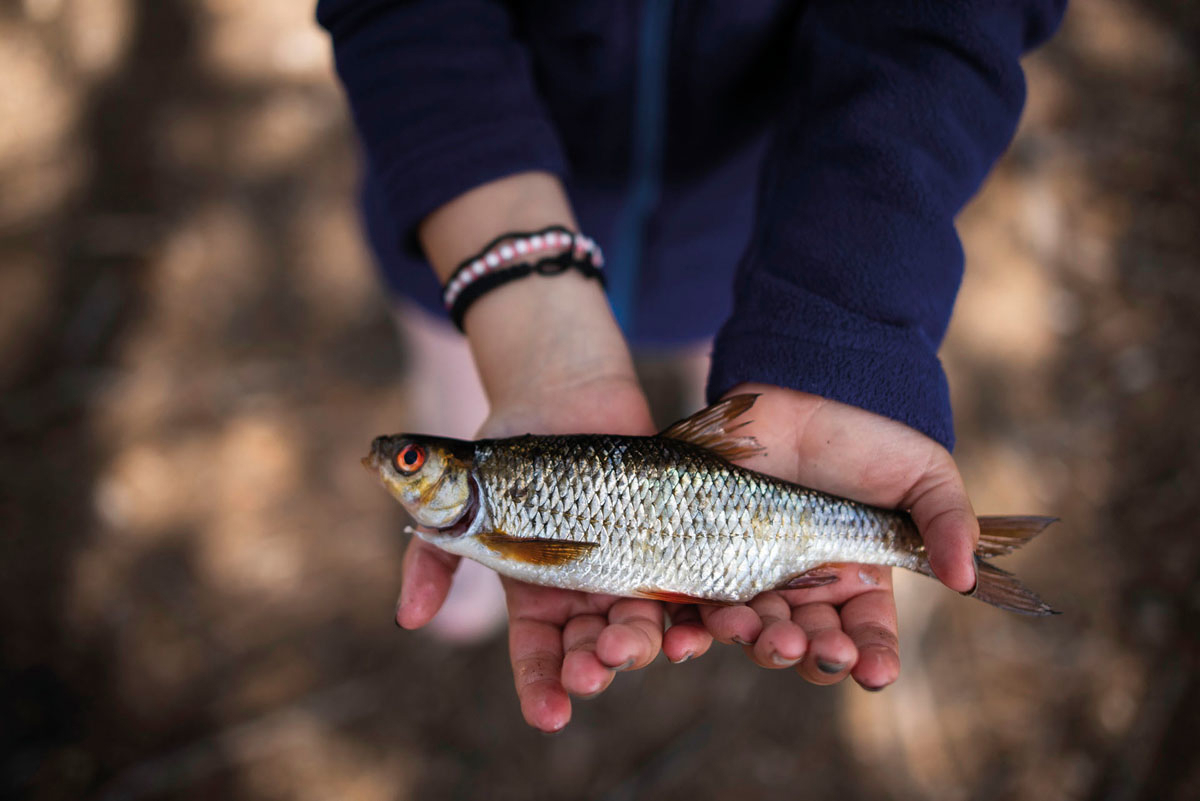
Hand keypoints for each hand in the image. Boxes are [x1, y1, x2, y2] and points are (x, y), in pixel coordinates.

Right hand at [395, 377, 715, 731]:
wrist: (561, 394)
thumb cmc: (503, 453)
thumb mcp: (456, 504)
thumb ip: (432, 559)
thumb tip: (409, 619)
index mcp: (538, 595)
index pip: (539, 656)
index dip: (542, 688)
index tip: (550, 717)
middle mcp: (586, 592)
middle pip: (594, 647)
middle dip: (596, 667)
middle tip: (596, 673)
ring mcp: (629, 567)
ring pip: (642, 623)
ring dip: (642, 645)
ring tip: (641, 649)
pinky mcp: (669, 540)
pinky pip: (688, 583)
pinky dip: (695, 612)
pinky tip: (695, 626)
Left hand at [695, 383, 978, 690]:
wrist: (802, 385)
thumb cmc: (871, 432)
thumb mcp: (925, 476)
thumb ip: (948, 524)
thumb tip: (967, 579)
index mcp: (860, 577)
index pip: (869, 636)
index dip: (872, 659)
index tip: (873, 672)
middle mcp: (809, 585)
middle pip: (811, 645)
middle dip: (815, 657)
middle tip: (818, 651)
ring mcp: (758, 570)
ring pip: (759, 630)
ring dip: (764, 644)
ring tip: (769, 638)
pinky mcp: (711, 552)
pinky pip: (705, 600)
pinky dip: (705, 624)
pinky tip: (709, 630)